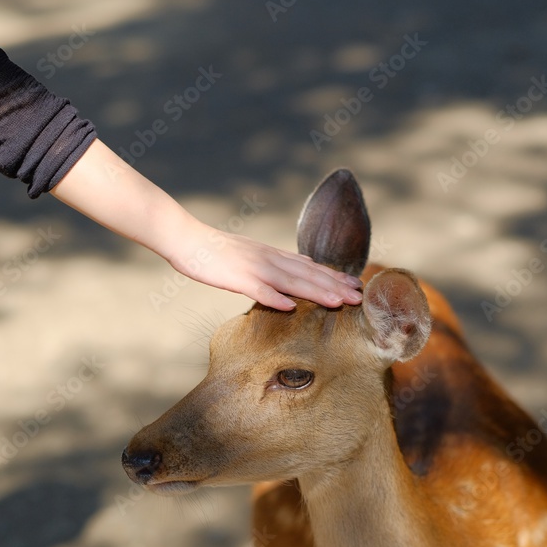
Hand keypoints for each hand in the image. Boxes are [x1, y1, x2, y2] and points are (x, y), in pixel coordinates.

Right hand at [170, 222, 362, 309]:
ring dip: (315, 292)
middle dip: (335, 286)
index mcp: (272, 255)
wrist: (187, 238)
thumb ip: (273, 264)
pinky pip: (257, 289)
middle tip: (359, 297)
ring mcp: (253, 267)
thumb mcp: (251, 255)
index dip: (334, 276)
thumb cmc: (215, 252)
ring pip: (290, 281)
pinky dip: (274, 298)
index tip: (355, 285)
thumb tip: (296, 271)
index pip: (310, 266)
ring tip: (338, 303)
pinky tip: (289, 308)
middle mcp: (269, 259)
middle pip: (307, 274)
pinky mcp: (235, 277)